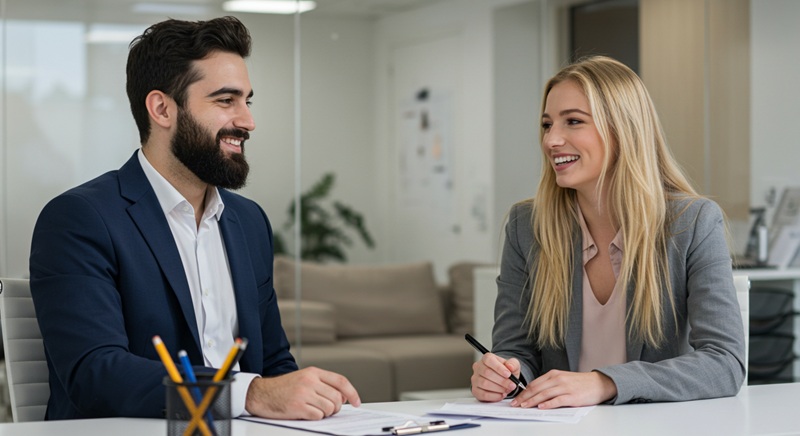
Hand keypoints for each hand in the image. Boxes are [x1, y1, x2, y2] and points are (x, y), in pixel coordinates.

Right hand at [245, 366, 360, 419]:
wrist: (261, 393)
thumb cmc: (283, 388)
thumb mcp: (305, 379)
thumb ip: (323, 384)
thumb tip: (343, 397)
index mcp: (313, 372)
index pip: (341, 381)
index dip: (352, 393)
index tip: (357, 402)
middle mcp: (310, 381)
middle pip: (337, 398)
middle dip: (335, 407)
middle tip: (326, 409)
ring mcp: (304, 393)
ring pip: (329, 408)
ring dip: (325, 413)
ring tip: (313, 410)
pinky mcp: (297, 406)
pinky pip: (318, 416)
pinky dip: (315, 417)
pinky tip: (305, 413)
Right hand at [470, 353, 521, 401]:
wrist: (503, 380)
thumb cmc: (506, 372)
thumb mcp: (513, 365)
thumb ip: (513, 364)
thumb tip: (510, 366)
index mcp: (486, 358)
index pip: (489, 360)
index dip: (498, 368)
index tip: (508, 374)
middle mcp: (478, 367)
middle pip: (486, 373)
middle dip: (501, 381)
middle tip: (512, 385)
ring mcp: (475, 379)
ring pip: (484, 384)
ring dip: (498, 389)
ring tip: (506, 390)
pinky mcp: (475, 390)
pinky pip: (483, 394)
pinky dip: (494, 396)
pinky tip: (501, 395)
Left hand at [510, 369, 615, 408]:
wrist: (598, 383)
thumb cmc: (579, 383)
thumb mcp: (562, 379)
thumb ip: (549, 384)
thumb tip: (534, 394)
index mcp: (553, 374)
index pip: (534, 383)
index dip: (523, 392)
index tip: (516, 398)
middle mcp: (557, 379)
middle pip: (536, 389)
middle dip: (524, 397)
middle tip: (515, 404)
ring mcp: (564, 387)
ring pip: (544, 394)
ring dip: (532, 401)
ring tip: (524, 406)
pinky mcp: (572, 396)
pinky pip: (557, 400)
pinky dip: (548, 404)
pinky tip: (541, 407)